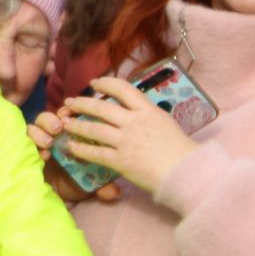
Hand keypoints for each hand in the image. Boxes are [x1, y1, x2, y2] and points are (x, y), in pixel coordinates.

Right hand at [30, 110, 122, 203]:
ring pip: (34, 126)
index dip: (71, 112)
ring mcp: (39, 143)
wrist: (60, 199)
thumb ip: (104, 187)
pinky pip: (25, 142)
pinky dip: (32, 144)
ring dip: (40, 131)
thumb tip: (114, 192)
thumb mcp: (93, 185)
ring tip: (48, 142)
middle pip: (50, 117)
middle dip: (53, 119)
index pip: (69, 116)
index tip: (73, 115)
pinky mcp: (27, 152)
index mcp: (73, 135)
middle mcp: (54, 136)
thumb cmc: (77, 184)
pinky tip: (42, 154)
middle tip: (58, 128)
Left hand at [59, 76, 195, 197]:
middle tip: (69, 102)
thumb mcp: (166, 124)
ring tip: (65, 123)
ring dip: (77, 125)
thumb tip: (138, 112)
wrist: (189, 172)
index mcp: (148, 111)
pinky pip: (95, 153)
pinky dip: (81, 149)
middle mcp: (134, 123)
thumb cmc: (182, 150)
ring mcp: (126, 141)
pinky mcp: (121, 160)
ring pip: (94, 129)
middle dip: (82, 103)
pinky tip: (72, 147)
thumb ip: (149, 117)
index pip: (123, 89)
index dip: (105, 83)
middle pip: (101, 107)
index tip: (94, 83)